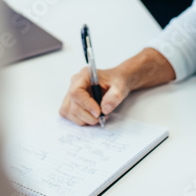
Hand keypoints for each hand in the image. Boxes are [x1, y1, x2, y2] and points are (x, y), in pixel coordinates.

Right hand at [58, 48, 175, 125]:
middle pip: (70, 104)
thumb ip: (115, 95)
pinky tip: (93, 117)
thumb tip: (106, 107)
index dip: (85, 105)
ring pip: (68, 111)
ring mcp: (73, 94)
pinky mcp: (75, 103)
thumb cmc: (123, 77)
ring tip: (98, 116)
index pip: (75, 92)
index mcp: (83, 75)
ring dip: (82, 119)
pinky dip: (80, 120)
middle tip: (101, 117)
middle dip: (85, 114)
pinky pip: (70, 115)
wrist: (127, 78)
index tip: (98, 112)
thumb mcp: (123, 84)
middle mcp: (75, 84)